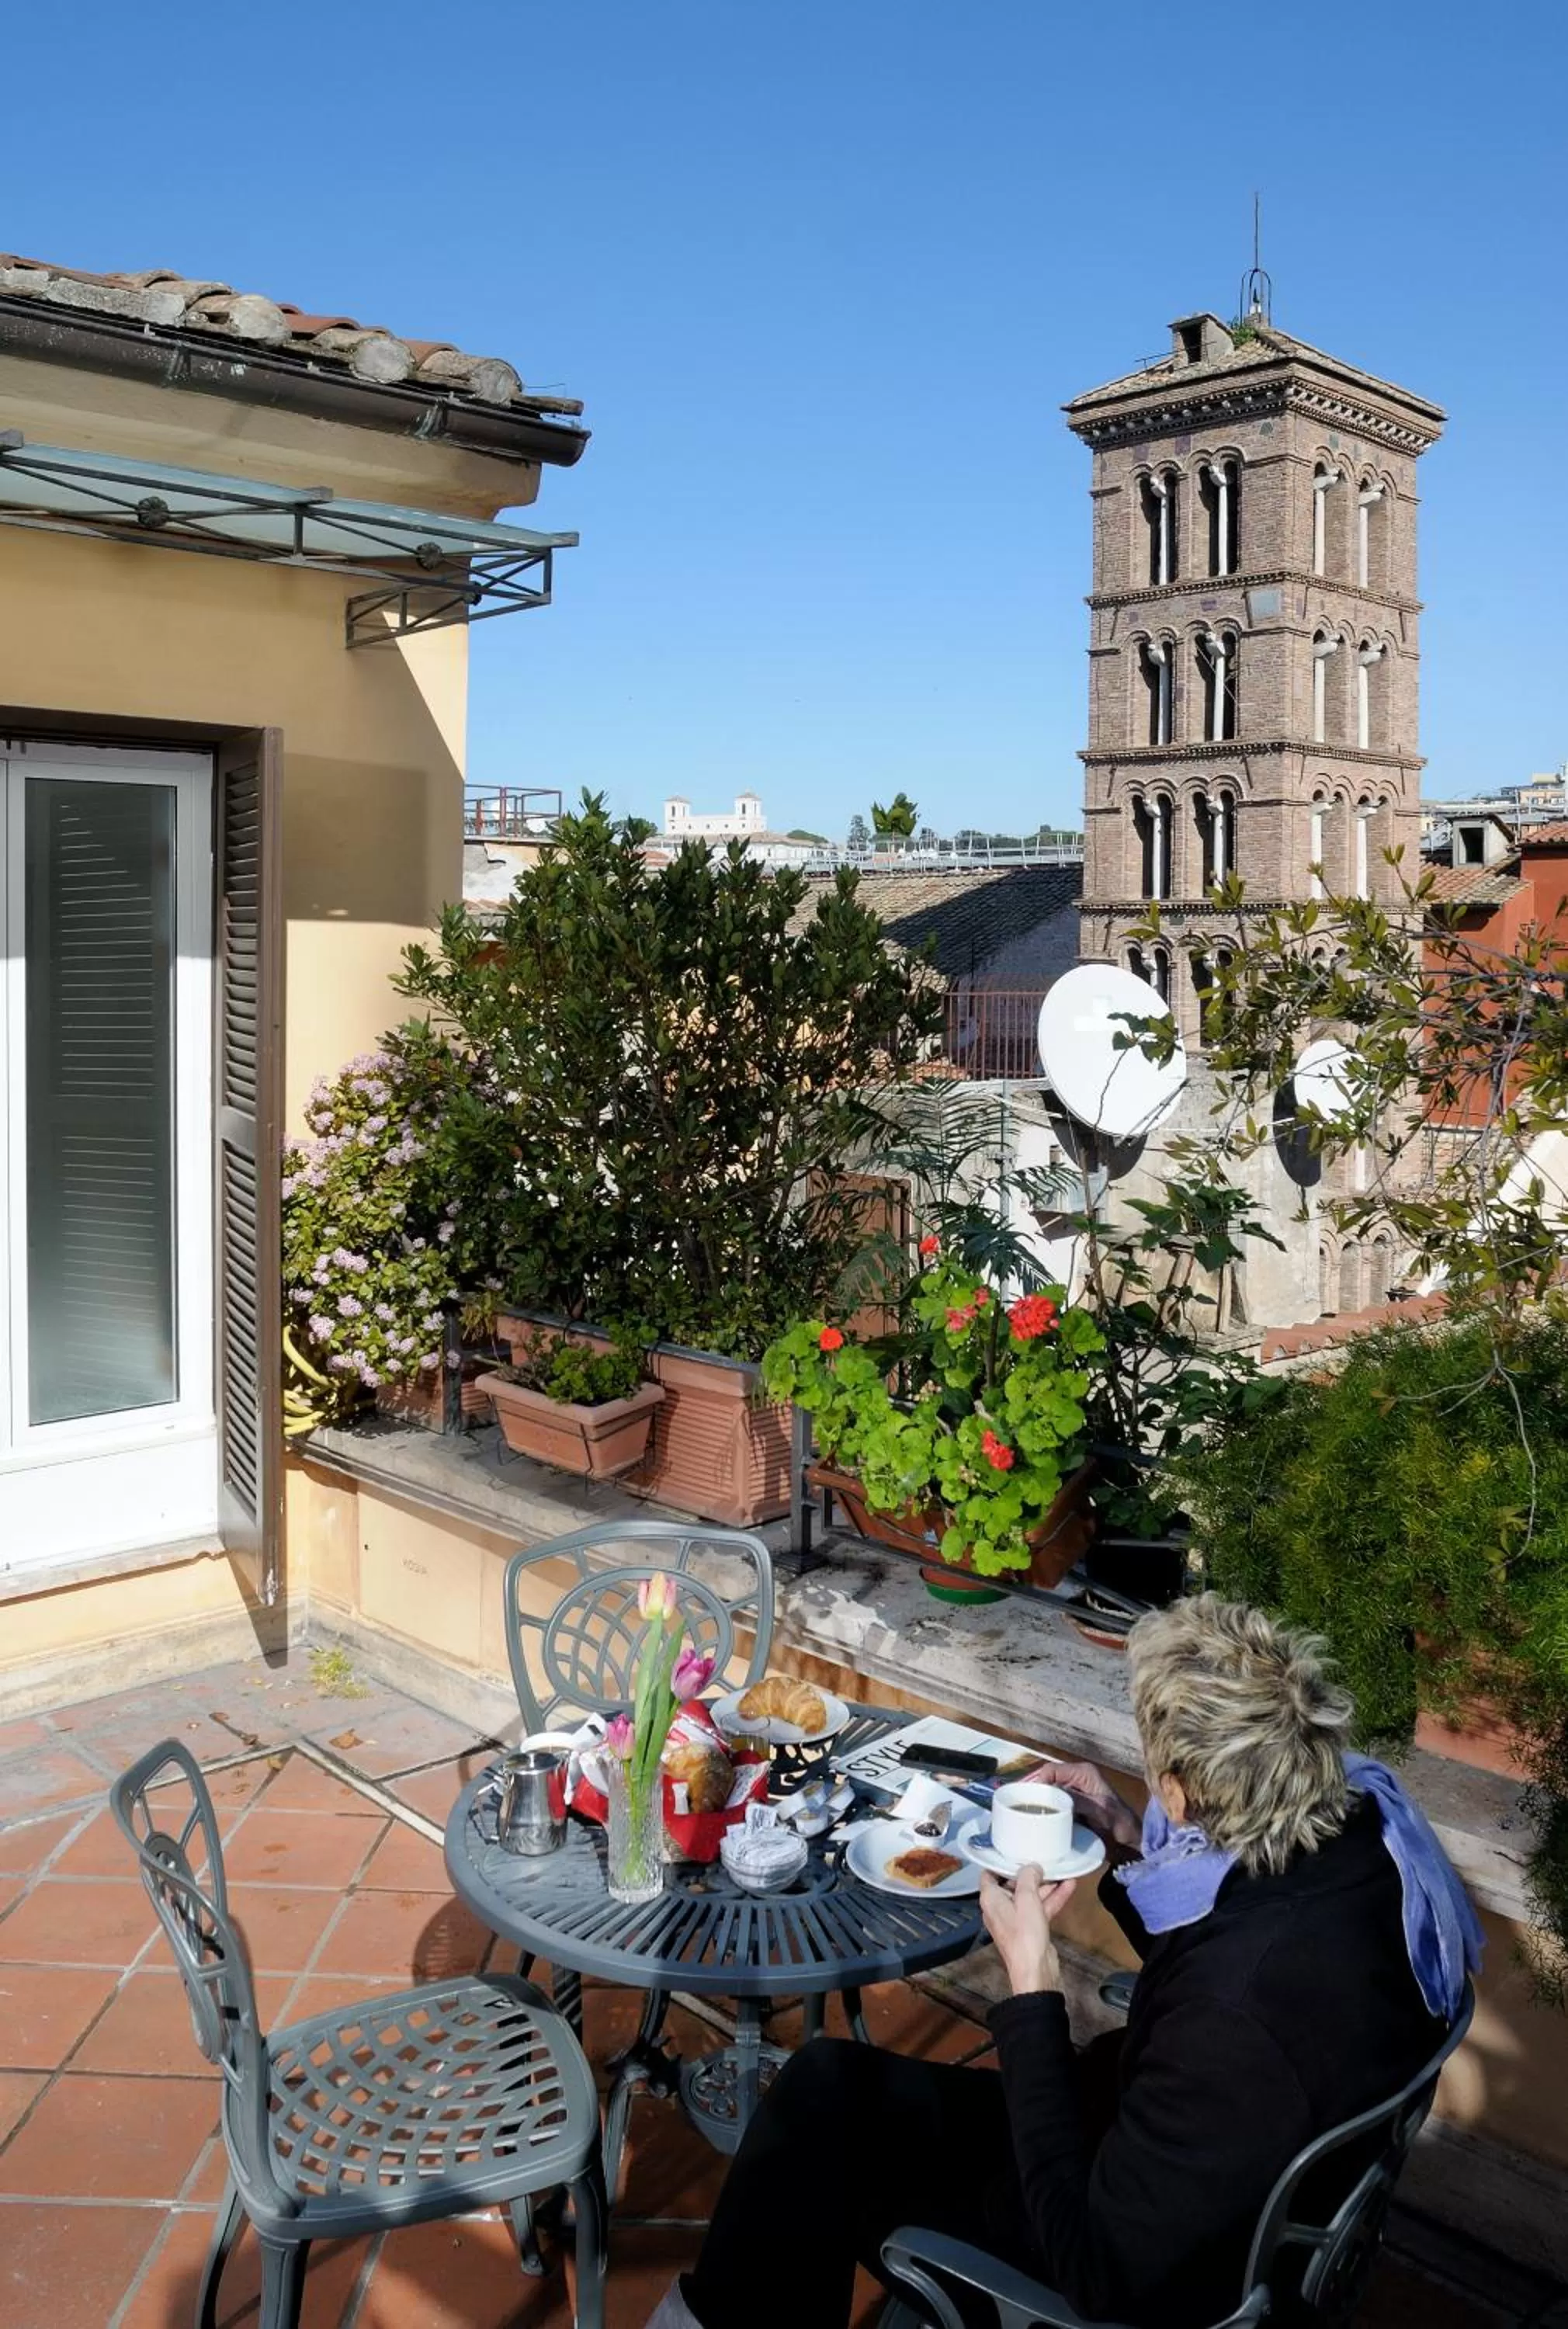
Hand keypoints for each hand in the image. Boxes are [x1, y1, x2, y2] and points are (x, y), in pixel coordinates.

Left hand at [980, 1865, 1075, 1996]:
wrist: (1036, 1971)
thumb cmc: (1025, 1932)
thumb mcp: (1027, 1899)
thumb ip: (1028, 1877)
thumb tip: (1032, 1867)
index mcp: (990, 1899)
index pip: (989, 1874)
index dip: (1000, 1862)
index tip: (1015, 1850)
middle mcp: (1000, 1908)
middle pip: (1013, 1884)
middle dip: (1029, 1873)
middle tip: (1044, 1857)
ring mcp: (1017, 1920)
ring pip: (1030, 1897)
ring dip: (1046, 1885)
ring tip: (1062, 1868)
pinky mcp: (1031, 1929)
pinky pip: (1040, 1908)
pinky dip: (1053, 1898)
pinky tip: (1070, 1886)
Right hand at [1026, 1758, 1142, 1851]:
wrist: (1131, 1838)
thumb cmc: (1119, 1822)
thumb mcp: (1099, 1809)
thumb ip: (1077, 1800)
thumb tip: (1052, 1795)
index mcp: (1084, 1772)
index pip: (1052, 1770)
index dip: (1036, 1780)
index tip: (1024, 1795)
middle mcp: (1078, 1777)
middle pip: (1048, 1778)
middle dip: (1033, 1789)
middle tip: (1018, 1803)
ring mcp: (1076, 1790)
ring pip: (1049, 1789)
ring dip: (1038, 1798)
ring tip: (1023, 1809)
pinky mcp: (1074, 1803)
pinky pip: (1055, 1801)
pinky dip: (1045, 1806)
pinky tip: (1036, 1816)